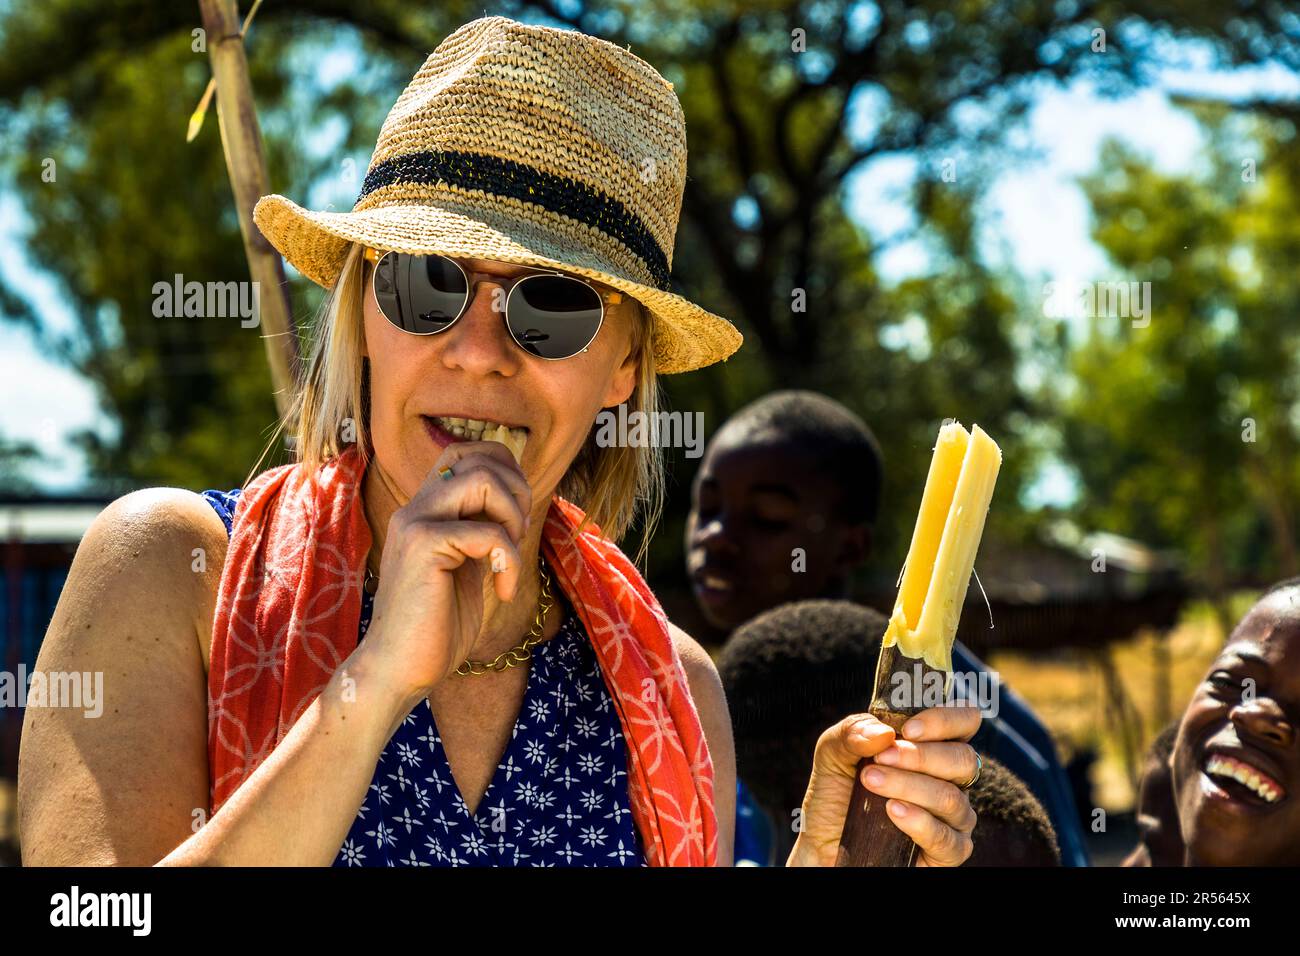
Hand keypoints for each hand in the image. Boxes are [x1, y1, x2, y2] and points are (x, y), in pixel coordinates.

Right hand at [356, 441, 531, 702]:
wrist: (401, 669)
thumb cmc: (438, 627)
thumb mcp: (470, 568)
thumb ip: (485, 533)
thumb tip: (520, 502)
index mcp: (427, 509)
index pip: (466, 452)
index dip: (505, 470)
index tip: (516, 518)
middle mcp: (417, 506)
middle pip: (480, 457)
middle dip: (518, 491)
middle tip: (519, 537)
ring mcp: (416, 522)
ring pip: (482, 480)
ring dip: (513, 516)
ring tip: (510, 559)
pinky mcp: (423, 546)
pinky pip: (487, 532)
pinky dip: (509, 561)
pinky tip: (502, 593)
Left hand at [787, 706, 980, 866]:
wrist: (824, 843)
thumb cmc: (836, 794)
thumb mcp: (833, 753)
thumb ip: (852, 733)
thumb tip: (884, 732)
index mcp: (933, 748)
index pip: (965, 722)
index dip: (945, 720)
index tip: (907, 729)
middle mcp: (951, 781)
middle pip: (963, 759)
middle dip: (920, 756)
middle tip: (881, 759)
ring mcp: (952, 819)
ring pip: (951, 798)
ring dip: (909, 786)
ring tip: (872, 783)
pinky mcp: (946, 854)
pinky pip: (948, 840)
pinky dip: (920, 822)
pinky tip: (893, 812)